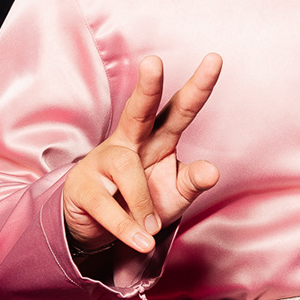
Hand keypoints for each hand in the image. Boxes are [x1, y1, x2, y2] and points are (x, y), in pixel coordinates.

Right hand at [61, 54, 221, 255]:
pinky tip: (142, 241)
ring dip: (144, 205)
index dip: (198, 87)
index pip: (180, 110)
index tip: (216, 59)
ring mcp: (102, 162)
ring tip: (152, 230)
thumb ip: (193, 181)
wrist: (98, 230)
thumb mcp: (175, 195)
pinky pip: (108, 206)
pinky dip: (127, 227)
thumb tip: (213, 170)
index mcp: (158, 139)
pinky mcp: (83, 188)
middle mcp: (130, 143)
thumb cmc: (143, 205)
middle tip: (153, 62)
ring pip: (127, 170)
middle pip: (139, 111)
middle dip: (147, 87)